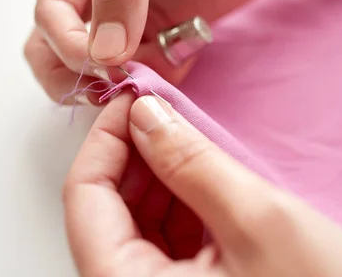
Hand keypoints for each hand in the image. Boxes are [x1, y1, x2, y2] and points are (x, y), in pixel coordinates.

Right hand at [25, 0, 297, 100]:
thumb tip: (101, 49)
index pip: (51, 14)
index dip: (69, 45)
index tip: (107, 63)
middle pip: (54, 51)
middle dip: (80, 76)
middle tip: (120, 84)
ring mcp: (123, 19)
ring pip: (92, 71)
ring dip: (119, 83)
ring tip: (159, 68)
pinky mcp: (154, 38)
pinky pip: (139, 75)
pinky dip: (156, 78)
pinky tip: (184, 55)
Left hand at [64, 92, 341, 275]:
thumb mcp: (257, 222)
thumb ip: (192, 163)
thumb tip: (145, 114)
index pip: (83, 199)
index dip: (104, 140)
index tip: (130, 100)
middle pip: (103, 211)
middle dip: (132, 155)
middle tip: (162, 112)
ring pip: (132, 224)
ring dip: (155, 177)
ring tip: (184, 140)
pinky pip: (162, 241)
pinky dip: (177, 203)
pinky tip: (201, 178)